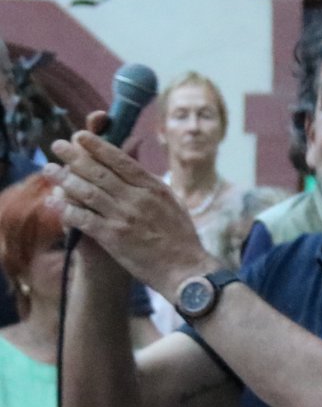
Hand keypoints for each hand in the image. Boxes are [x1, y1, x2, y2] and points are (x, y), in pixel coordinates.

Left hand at [45, 116, 215, 292]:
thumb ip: (153, 186)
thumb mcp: (174, 203)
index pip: (120, 160)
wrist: (186, 270)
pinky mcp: (113, 238)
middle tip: (57, 146)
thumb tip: (137, 171)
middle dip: (74, 156)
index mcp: (153, 188)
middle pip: (99, 172)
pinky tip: (54, 202)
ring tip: (49, 170)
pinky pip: (84, 219)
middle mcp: (137, 199)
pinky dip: (67, 209)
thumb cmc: (183, 239)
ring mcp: (124, 218)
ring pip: (87, 192)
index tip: (80, 137)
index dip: (97, 146)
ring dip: (65, 179)